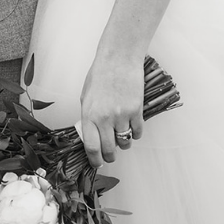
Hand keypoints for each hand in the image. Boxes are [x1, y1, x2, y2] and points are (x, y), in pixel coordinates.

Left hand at [79, 54, 144, 168]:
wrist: (118, 59)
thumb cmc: (100, 75)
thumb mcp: (86, 97)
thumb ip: (89, 117)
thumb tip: (92, 135)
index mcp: (89, 114)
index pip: (91, 147)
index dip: (95, 160)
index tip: (97, 164)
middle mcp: (105, 118)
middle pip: (109, 149)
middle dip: (110, 157)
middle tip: (110, 157)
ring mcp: (122, 115)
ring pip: (125, 143)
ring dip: (123, 144)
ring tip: (121, 138)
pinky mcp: (136, 111)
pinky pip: (137, 132)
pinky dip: (135, 134)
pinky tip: (131, 128)